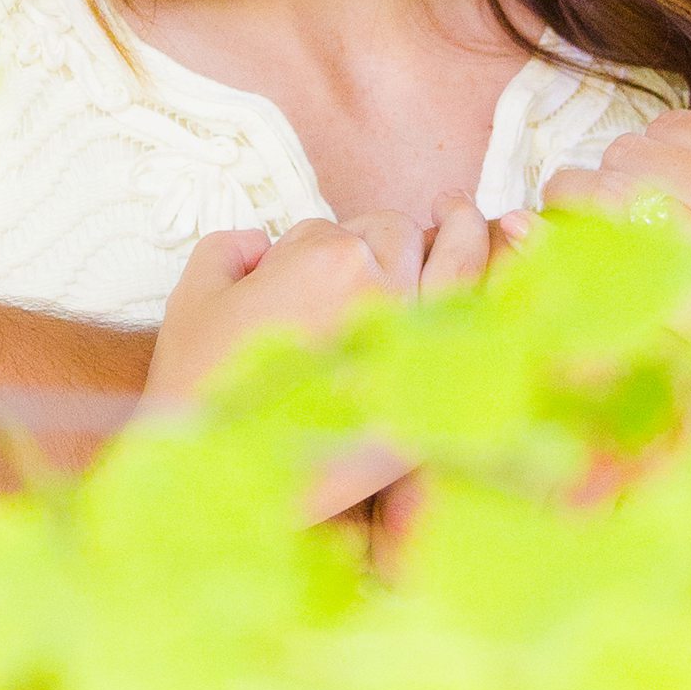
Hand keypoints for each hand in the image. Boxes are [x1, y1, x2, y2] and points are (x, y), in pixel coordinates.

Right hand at [142, 199, 487, 413]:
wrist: (224, 475)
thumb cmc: (202, 385)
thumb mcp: (194, 296)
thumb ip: (231, 248)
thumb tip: (262, 245)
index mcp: (327, 259)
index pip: (333, 232)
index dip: (308, 253)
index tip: (293, 282)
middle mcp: (382, 289)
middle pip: (398, 235)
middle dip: (378, 238)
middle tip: (358, 262)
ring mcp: (418, 340)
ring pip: (456, 263)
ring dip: (461, 235)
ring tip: (460, 214)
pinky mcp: (435, 393)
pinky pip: (479, 330)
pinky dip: (489, 300)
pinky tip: (496, 281)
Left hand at [541, 83, 690, 281]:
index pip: (662, 129)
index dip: (654, 155)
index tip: (655, 184)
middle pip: (623, 158)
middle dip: (615, 179)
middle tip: (619, 210)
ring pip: (601, 203)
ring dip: (585, 214)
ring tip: (585, 233)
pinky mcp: (686, 310)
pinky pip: (611, 268)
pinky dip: (594, 265)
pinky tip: (594, 276)